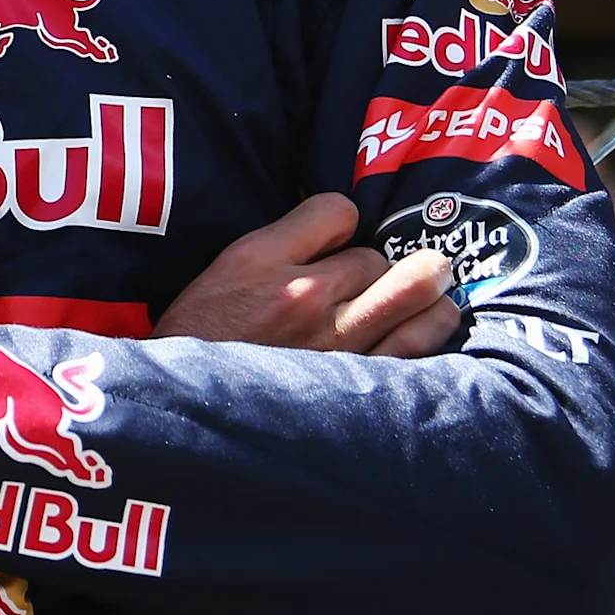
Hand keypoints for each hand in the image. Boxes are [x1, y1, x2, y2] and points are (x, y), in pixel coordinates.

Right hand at [154, 193, 459, 357]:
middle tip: (387, 278)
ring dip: (426, 291)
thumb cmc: (199, 337)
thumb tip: (334, 235)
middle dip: (380, 267)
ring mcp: (332, 342)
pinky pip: (416, 343)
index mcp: (259, 260)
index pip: (337, 210)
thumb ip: (276, 248)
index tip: (336, 241)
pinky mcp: (351, 380)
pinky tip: (428, 325)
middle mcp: (301, 296)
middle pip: (376, 258)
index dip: (343, 224)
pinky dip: (431, 329)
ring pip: (413, 294)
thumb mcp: (221, 273)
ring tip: (430, 294)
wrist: (183, 404)